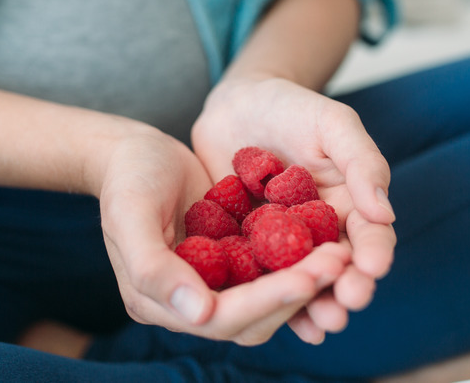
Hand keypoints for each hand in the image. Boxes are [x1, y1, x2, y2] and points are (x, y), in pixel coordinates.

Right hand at [98, 124, 349, 344]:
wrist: (133, 151)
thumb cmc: (127, 177)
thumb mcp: (129, 214)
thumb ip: (153, 267)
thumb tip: (199, 313)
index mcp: (157, 302)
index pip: (222, 317)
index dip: (266, 301)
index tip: (306, 278)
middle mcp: (189, 303)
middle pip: (254, 318)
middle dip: (297, 293)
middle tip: (339, 262)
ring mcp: (214, 284)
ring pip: (269, 298)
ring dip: (306, 282)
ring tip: (342, 255)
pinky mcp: (234, 261)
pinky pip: (272, 271)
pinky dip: (300, 262)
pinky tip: (330, 242)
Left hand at [191, 75, 396, 341]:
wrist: (234, 105)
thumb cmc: (290, 107)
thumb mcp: (333, 123)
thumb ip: (361, 161)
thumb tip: (384, 212)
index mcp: (350, 203)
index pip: (370, 235)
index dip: (373, 253)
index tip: (372, 268)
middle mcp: (321, 231)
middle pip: (339, 268)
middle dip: (346, 289)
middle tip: (346, 306)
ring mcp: (283, 244)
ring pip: (302, 281)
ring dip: (314, 306)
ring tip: (321, 326)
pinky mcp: (247, 250)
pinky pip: (260, 278)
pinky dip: (269, 301)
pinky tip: (270, 320)